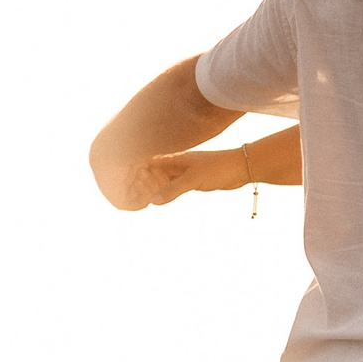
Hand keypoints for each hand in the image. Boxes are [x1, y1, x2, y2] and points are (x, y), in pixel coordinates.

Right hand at [121, 148, 240, 208]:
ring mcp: (180, 171)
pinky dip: (159, 193)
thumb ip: (173, 190)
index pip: (144, 164)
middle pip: (148, 173)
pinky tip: (153, 201)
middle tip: (127, 200)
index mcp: (171, 158)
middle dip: (136, 184)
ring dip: (147, 189)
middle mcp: (173, 163)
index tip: (122, 188)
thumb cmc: (217, 169)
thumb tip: (152, 201)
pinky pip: (167, 186)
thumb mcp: (193, 180)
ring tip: (135, 202)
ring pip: (157, 181)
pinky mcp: (187, 179)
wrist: (240, 168)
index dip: (132, 175)